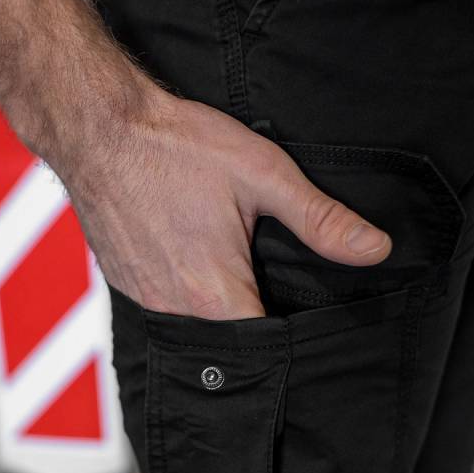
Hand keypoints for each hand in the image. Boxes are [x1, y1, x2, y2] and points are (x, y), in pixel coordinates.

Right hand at [62, 89, 391, 320]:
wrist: (98, 126)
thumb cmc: (176, 147)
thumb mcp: (263, 175)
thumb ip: (320, 220)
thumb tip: (375, 249)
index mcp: (214, 293)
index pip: (262, 346)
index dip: (286, 338)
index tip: (298, 315)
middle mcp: (174, 308)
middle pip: (227, 339)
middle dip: (251, 321)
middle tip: (267, 283)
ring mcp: (143, 298)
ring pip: (194, 324)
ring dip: (216, 307)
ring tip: (230, 269)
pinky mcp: (124, 283)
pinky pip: (164, 305)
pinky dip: (183, 292)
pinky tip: (191, 258)